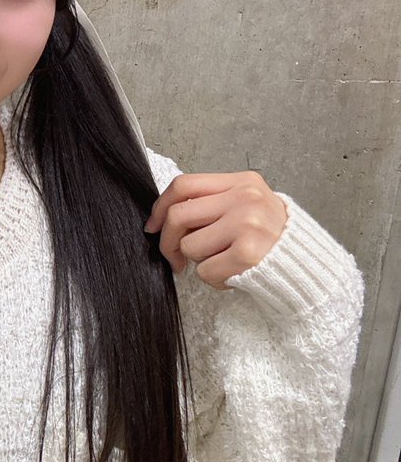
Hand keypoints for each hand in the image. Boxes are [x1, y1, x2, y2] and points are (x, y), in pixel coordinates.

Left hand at [143, 171, 287, 290]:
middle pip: (179, 215)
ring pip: (190, 246)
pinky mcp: (248, 254)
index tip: (152, 226)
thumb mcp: (248, 206)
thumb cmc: (272, 239)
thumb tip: (163, 218)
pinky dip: (214, 279)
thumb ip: (213, 204)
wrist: (309, 267)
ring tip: (224, 262)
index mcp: (242, 182)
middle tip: (175, 258)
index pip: (184, 184)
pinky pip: (206, 271)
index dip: (160, 207)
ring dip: (199, 262)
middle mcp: (245, 198)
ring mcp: (247, 224)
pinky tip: (234, 274)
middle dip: (168, 242)